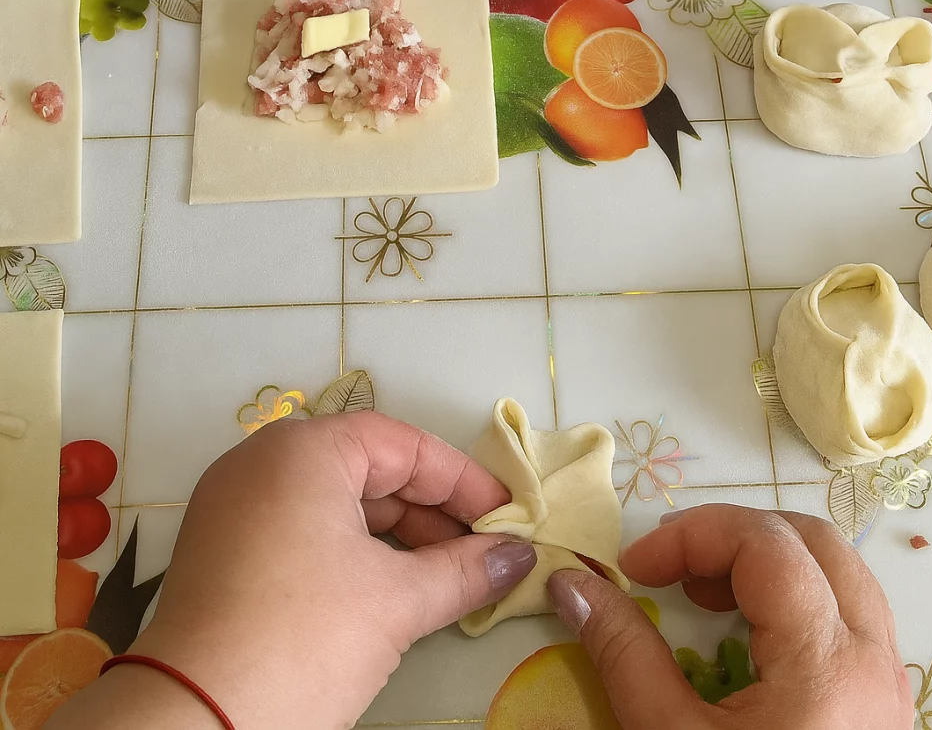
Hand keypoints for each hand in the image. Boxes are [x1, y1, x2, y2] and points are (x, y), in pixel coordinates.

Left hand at [51, 413, 536, 729]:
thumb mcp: (398, 601)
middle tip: (484, 553)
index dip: (464, 482)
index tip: (508, 519)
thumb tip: (518, 557)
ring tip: (449, 579)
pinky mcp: (225, 551)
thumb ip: (466, 570)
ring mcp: (236, 507)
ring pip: (339, 504)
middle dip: (433, 513)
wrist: (195, 722)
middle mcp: (262, 463)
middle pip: (370, 470)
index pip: (404, 446)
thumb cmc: (304, 638)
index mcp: (303, 451)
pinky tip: (394, 590)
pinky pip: (305, 530)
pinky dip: (354, 553)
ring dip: (399, 538)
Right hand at [547, 504, 912, 729]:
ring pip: (838, 573)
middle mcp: (873, 657)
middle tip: (672, 571)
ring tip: (703, 599)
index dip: (693, 535)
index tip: (635, 568)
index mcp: (826, 661)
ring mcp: (887, 680)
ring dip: (767, 564)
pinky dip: (794, 600)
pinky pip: (848, 615)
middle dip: (733, 538)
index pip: (766, 544)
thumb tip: (574, 586)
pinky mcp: (882, 703)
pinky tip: (747, 639)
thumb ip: (623, 652)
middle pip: (813, 541)